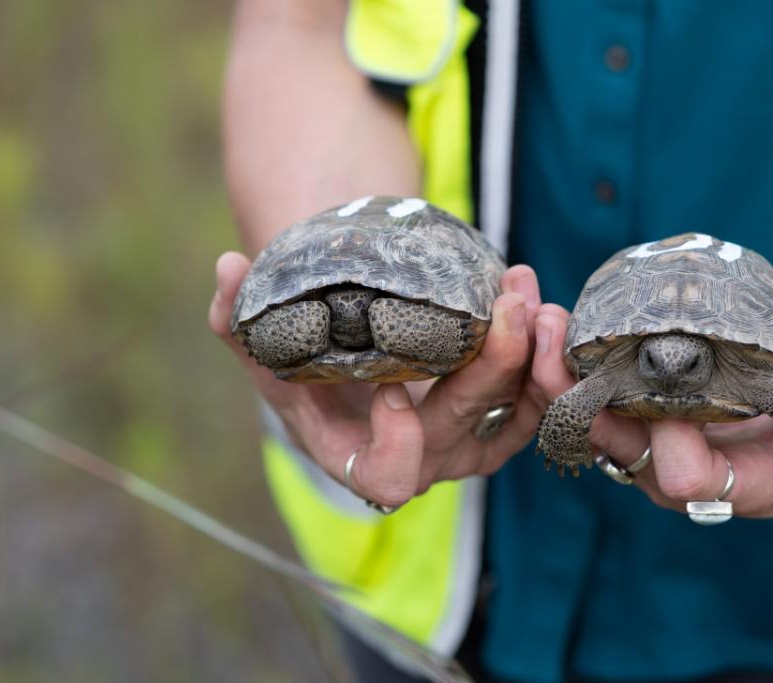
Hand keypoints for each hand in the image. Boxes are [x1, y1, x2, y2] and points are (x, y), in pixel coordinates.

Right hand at [209, 252, 546, 508]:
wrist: (355, 361)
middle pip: (465, 429)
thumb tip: (228, 269)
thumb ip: (240, 319)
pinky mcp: (498, 418)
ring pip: (514, 416)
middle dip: (492, 368)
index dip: (396, 443)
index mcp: (357, 456)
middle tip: (507, 304)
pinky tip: (542, 306)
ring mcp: (465, 443)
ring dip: (533, 359)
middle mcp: (420, 458)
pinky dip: (544, 359)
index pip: (387, 477)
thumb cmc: (307, 363)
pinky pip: (535, 401)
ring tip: (532, 296)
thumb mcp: (267, 347)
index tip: (389, 389)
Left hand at [531, 306, 772, 519]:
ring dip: (560, 377)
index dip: (666, 437)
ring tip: (542, 318)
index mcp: (726, 487)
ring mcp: (648, 452)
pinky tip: (555, 323)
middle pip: (613, 445)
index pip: (680, 474)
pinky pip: (593, 404)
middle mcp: (672, 476)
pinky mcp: (637, 426)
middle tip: (554, 337)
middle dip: (579, 395)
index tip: (661, 391)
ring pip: (590, 423)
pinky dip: (571, 369)